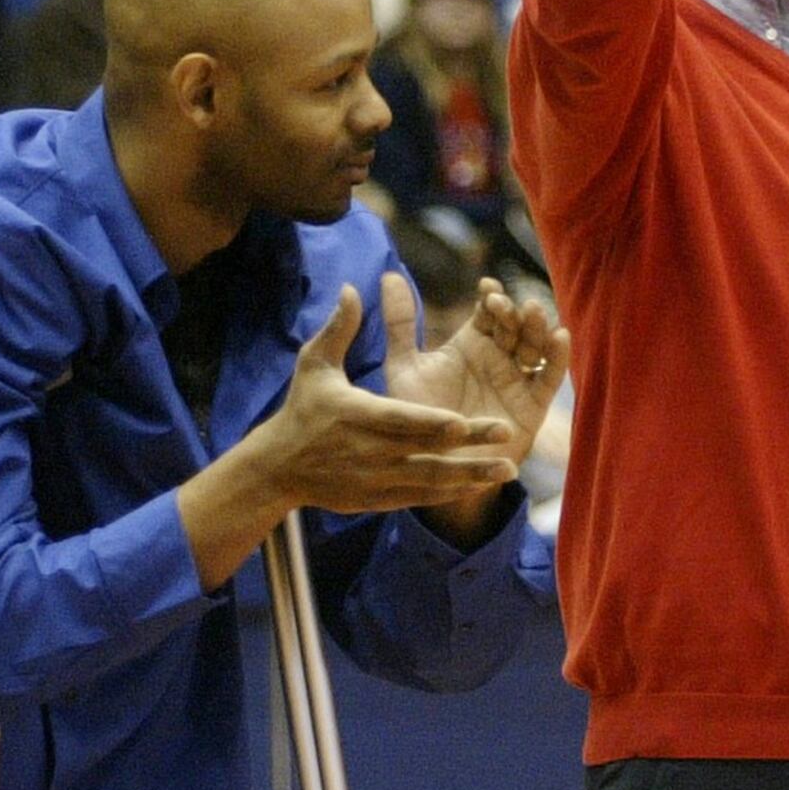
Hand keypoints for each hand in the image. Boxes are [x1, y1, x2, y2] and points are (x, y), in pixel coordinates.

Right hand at [262, 285, 518, 517]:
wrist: (279, 468)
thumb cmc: (303, 408)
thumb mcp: (314, 365)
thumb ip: (338, 328)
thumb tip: (351, 288)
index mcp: (358, 416)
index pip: (400, 421)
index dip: (432, 422)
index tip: (463, 420)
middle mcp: (370, 453)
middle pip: (426, 452)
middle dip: (469, 446)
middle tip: (509, 432)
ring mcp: (375, 481)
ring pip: (430, 482)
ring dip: (471, 476)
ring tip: (509, 468)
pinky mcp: (377, 501)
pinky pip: (420, 499)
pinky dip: (450, 495)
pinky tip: (479, 487)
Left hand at [384, 271, 570, 542]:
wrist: (431, 468)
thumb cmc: (417, 417)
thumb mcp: (405, 368)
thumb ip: (401, 324)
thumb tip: (387, 273)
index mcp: (472, 342)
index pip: (488, 311)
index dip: (491, 297)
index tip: (486, 289)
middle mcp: (498, 356)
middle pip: (514, 324)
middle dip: (512, 312)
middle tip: (503, 306)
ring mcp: (517, 378)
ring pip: (534, 344)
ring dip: (537, 326)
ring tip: (533, 311)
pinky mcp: (533, 404)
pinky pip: (550, 377)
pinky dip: (558, 356)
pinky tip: (560, 337)